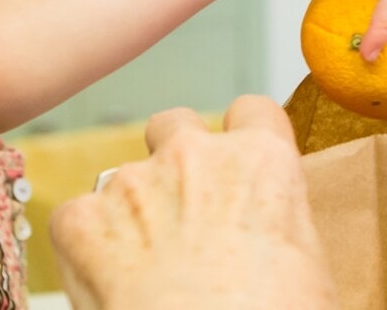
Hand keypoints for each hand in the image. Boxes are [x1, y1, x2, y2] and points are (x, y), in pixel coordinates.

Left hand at [50, 96, 337, 309]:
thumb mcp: (306, 254)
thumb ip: (280, 212)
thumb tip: (270, 223)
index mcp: (261, 158)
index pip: (253, 109)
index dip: (246, 134)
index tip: (241, 161)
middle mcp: (196, 154)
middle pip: (177, 123)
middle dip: (178, 154)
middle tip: (188, 205)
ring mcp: (134, 181)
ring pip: (125, 173)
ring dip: (135, 203)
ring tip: (150, 257)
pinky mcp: (83, 220)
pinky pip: (80, 216)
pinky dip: (91, 242)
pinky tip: (115, 276)